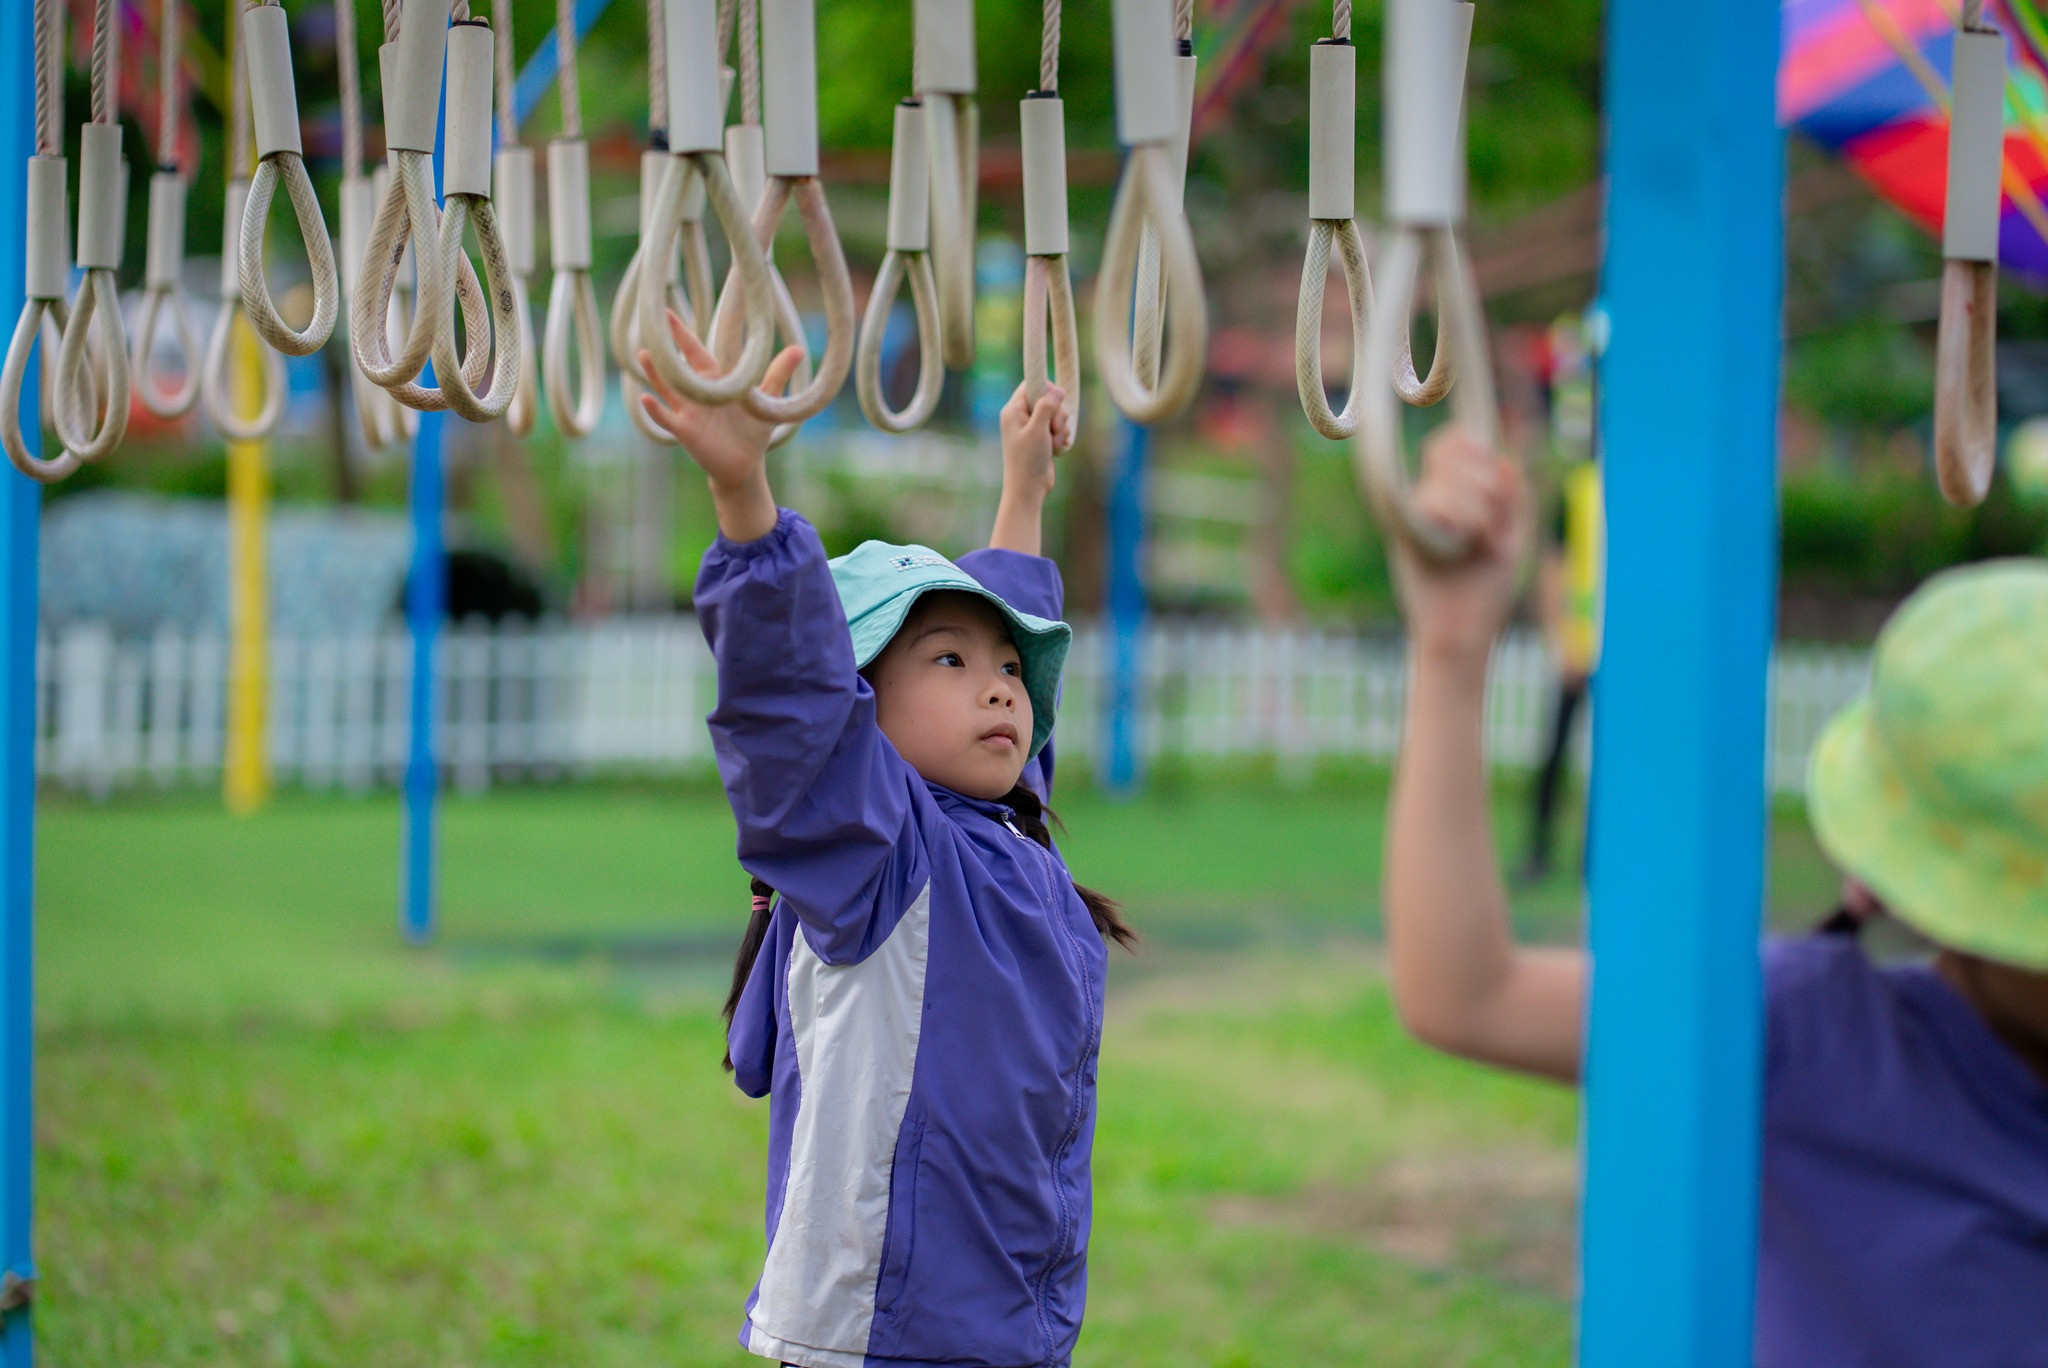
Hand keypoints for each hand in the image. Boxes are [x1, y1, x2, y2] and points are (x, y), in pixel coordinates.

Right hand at [637, 311, 803, 489]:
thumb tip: (799, 349)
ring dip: (656, 374)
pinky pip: (667, 419)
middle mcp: (698, 393)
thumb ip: (778, 374)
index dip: (682, 335)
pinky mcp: (686, 432)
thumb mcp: (766, 400)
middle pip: (677, 366)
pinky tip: (646, 398)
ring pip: (668, 388)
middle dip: (665, 347)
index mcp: (715, 380)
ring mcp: (689, 412)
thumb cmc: (753, 430)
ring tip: (644, 355)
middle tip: (651, 324)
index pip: (695, 352)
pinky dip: (656, 410)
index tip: (668, 313)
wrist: (746, 464)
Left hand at [999, 383, 1068, 502]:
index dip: (1047, 389)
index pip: (1032, 385)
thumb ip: (1047, 406)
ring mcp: (1032, 428)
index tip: (1056, 401)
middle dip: (1057, 414)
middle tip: (1053, 429)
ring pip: (1056, 415)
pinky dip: (1060, 438)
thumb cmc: (1028, 460)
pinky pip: (1058, 429)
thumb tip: (1058, 389)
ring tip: (1053, 444)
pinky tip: (1056, 450)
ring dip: (1060, 429)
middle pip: (1048, 399)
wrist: (1029, 489)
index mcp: (1013, 410)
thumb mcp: (1038, 430)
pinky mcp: (1042, 439)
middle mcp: (1021, 417)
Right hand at [1393, 427, 1529, 663]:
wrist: (1461, 634)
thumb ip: (1512, 496)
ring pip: (1449, 480)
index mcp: (1452, 495)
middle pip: (1455, 455)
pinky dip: (1463, 519)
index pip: (1452, 443)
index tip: (1491, 469)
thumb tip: (1504, 458)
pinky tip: (1466, 542)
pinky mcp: (1406, 534)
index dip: (1470, 445)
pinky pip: (1435, 503)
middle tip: (1490, 522)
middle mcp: (1428, 500)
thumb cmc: (1485, 591)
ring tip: (1479, 539)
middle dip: (1485, 483)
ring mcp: (1414, 517)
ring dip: (1478, 507)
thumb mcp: (1511, 536)